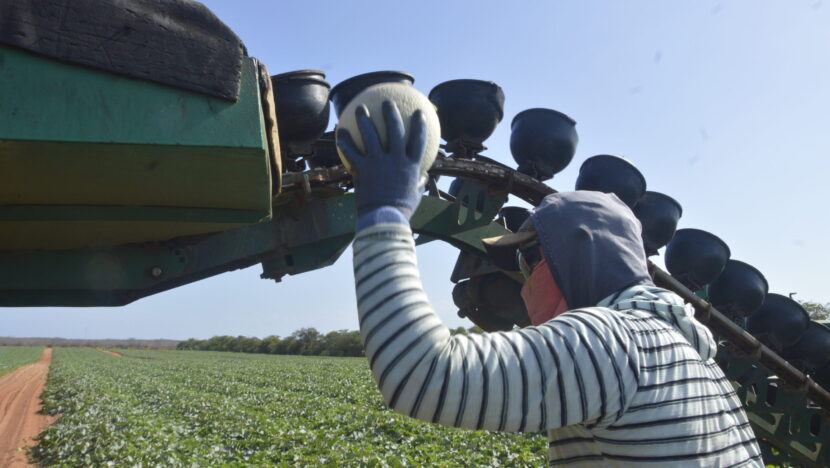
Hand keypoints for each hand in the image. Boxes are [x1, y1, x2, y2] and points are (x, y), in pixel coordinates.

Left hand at [336, 100, 427, 221]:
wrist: (384, 219)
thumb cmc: (401, 210)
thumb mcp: (415, 195)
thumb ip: (419, 183)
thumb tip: (423, 177)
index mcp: (411, 165)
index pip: (418, 139)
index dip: (419, 124)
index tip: (419, 113)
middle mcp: (396, 160)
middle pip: (395, 130)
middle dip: (391, 113)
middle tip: (386, 102)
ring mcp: (379, 163)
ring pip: (371, 135)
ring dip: (365, 119)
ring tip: (360, 109)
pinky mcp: (363, 169)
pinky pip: (352, 152)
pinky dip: (345, 142)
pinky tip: (339, 133)